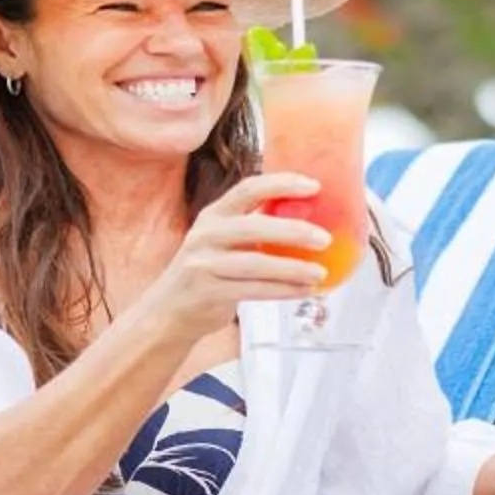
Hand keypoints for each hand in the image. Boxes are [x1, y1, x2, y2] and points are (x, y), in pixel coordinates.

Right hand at [140, 172, 335, 335]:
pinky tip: (304, 290)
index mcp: (214, 214)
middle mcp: (206, 234)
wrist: (169, 311)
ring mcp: (203, 264)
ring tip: (320, 273)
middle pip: (254, 227)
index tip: (314, 186)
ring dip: (293, 269)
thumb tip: (312, 218)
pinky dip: (283, 291)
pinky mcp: (208, 292)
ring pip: (256, 264)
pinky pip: (254, 290)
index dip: (281, 184)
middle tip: (325, 238)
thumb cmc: (208, 271)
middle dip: (294, 231)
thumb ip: (254, 227)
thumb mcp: (222, 240)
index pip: (248, 189)